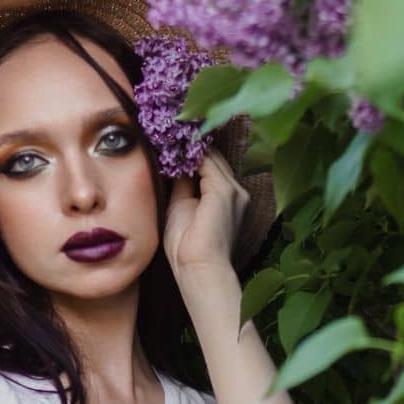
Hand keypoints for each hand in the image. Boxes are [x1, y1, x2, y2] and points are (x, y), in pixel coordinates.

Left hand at [162, 146, 249, 286]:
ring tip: (168, 136)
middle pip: (213, 158)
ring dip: (189, 146)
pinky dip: (189, 152)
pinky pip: (206, 160)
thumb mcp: (181, 209)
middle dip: (191, 147)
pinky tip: (172, 146)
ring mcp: (233, 190)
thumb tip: (175, 164)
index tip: (172, 143)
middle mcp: (236, 192)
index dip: (192, 154)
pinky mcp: (224, 190)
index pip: (212, 166)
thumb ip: (182, 186)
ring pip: (211, 156)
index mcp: (228, 199)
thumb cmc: (187, 250)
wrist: (199, 270)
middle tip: (167, 134)